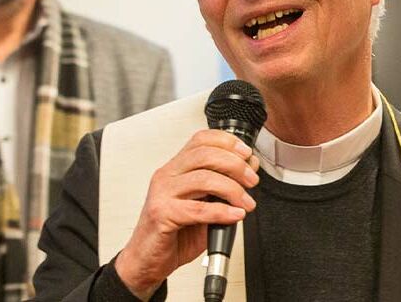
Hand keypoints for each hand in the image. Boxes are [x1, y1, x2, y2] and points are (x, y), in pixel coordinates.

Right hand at [114, 129, 260, 299]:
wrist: (148, 260)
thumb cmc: (175, 232)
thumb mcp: (205, 204)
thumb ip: (224, 186)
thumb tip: (249, 167)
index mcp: (177, 168)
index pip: (201, 139)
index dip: (228, 142)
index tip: (247, 153)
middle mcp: (167, 175)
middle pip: (205, 155)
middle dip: (236, 165)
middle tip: (252, 180)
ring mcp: (162, 193)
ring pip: (203, 179)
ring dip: (233, 190)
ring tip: (246, 203)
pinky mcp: (161, 214)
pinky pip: (197, 209)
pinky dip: (222, 211)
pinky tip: (235, 216)